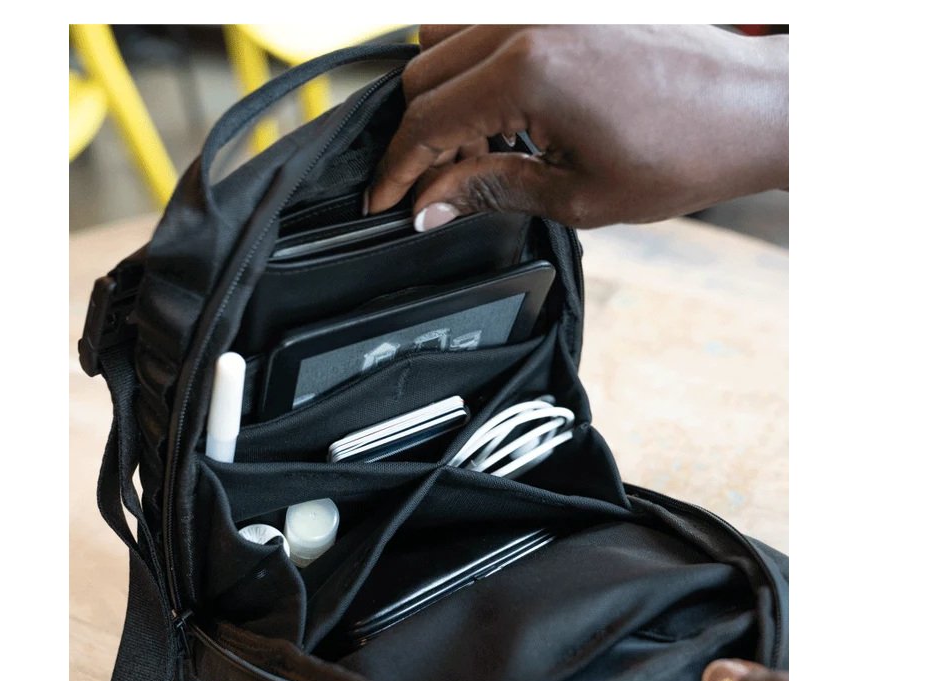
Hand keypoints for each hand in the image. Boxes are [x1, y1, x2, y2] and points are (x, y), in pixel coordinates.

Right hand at [367, 25, 787, 230]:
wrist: (749, 109)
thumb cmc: (686, 151)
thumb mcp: (579, 194)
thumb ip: (489, 190)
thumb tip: (429, 204)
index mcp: (530, 70)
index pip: (427, 121)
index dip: (398, 170)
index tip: (386, 201)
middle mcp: (530, 20)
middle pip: (423, 76)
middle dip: (415, 138)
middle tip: (429, 186)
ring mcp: (546, 3)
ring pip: (444, 40)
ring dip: (441, 95)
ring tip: (471, 147)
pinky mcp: (563, 2)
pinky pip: (485, 23)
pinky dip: (472, 64)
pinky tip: (500, 107)